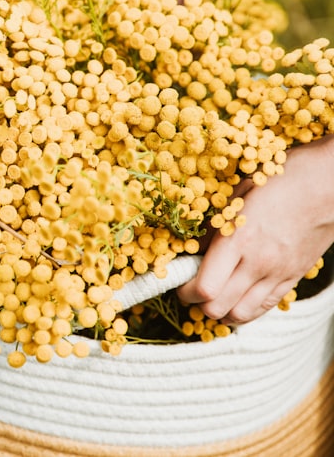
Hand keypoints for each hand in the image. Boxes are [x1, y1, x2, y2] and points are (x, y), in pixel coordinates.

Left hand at [176, 135, 333, 323]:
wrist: (327, 185)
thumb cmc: (279, 183)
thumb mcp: (236, 197)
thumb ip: (213, 229)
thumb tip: (193, 251)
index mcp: (238, 240)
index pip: (204, 287)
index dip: (185, 291)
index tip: (178, 283)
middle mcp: (258, 263)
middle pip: (218, 308)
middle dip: (197, 304)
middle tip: (190, 291)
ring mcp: (278, 274)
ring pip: (241, 315)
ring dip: (221, 312)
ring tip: (212, 298)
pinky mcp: (293, 278)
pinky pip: (265, 308)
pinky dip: (245, 310)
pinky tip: (236, 299)